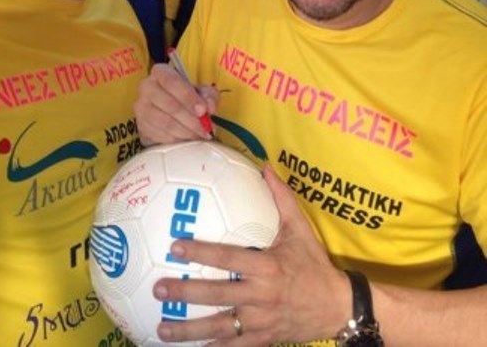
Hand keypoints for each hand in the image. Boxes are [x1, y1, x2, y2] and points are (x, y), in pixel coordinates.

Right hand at [134, 63, 218, 144]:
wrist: (165, 111)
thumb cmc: (184, 97)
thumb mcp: (200, 91)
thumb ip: (209, 96)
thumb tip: (210, 108)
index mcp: (160, 72)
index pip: (172, 82)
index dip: (189, 97)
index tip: (203, 111)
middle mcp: (146, 87)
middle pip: (170, 105)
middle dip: (191, 120)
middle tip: (205, 129)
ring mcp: (141, 107)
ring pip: (166, 122)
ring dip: (186, 132)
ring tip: (199, 136)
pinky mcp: (141, 125)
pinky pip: (160, 135)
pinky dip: (177, 140)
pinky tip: (187, 140)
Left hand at [153, 166, 349, 344]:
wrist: (338, 307)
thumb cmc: (314, 264)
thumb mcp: (300, 228)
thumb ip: (281, 197)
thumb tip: (265, 166)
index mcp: (267, 266)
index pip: (227, 258)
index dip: (201, 252)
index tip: (175, 247)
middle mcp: (261, 295)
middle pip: (217, 295)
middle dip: (186, 293)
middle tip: (158, 289)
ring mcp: (261, 321)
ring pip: (220, 327)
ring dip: (189, 330)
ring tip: (162, 329)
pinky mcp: (263, 339)